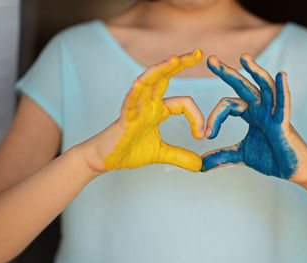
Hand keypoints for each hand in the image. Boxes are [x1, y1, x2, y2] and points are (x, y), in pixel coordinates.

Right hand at [83, 50, 203, 172]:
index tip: (201, 136)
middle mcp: (148, 104)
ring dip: (160, 70)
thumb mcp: (161, 154)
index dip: (196, 117)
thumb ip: (180, 156)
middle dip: (180, 64)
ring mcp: (135, 109)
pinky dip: (134, 93)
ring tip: (174, 60)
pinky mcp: (123, 119)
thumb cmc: (130, 151)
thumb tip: (200, 165)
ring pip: (147, 83)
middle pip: (164, 78)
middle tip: (199, 53)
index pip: (183, 103)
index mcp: (158, 110)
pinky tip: (138, 84)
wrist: (105, 159)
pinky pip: (128, 103)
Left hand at [202, 54, 306, 182]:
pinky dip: (282, 90)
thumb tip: (201, 165)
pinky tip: (280, 75)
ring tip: (243, 58)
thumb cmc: (271, 158)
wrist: (293, 170)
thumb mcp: (241, 155)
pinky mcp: (284, 124)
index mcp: (250, 113)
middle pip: (242, 85)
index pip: (227, 105)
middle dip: (227, 72)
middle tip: (210, 60)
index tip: (206, 135)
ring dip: (255, 71)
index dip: (214, 118)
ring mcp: (273, 113)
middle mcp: (261, 108)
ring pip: (264, 87)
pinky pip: (283, 104)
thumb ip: (222, 156)